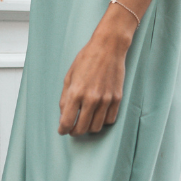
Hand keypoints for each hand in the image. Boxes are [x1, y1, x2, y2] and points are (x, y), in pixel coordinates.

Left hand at [57, 7, 136, 135]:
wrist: (108, 48)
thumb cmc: (86, 59)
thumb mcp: (69, 76)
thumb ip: (64, 98)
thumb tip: (63, 115)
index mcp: (76, 92)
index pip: (67, 122)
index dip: (63, 130)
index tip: (62, 130)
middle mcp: (91, 99)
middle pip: (82, 128)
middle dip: (75, 132)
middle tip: (72, 129)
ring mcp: (106, 99)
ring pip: (97, 127)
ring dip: (89, 128)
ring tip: (85, 122)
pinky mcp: (117, 98)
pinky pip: (110, 119)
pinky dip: (103, 121)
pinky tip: (98, 115)